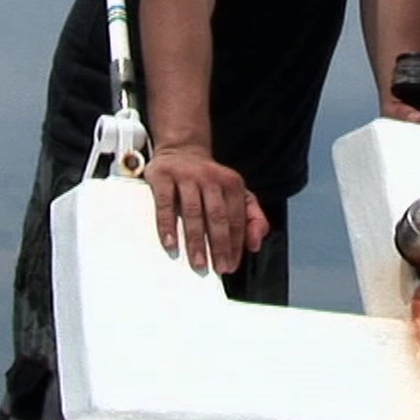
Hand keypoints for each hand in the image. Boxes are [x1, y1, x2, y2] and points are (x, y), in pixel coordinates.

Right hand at [142, 146, 270, 273]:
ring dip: (196, 240)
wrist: (181, 150)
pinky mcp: (163, 177)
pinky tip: (171, 245)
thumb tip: (255, 245)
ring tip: (198, 263)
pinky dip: (167, 226)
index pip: (236, 218)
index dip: (235, 244)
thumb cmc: (210, 181)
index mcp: (232, 183)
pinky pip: (165, 204)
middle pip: (217, 216)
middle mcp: (211, 178)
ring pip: (193, 212)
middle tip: (218, 269)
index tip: (231, 265)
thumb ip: (252, 218)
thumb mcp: (236, 194)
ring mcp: (187, 176)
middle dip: (219, 245)